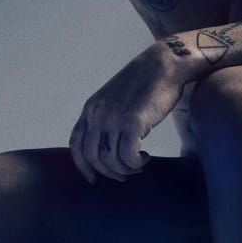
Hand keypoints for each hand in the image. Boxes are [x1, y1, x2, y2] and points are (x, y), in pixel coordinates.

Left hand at [68, 41, 192, 182]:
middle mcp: (98, 113)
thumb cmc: (146, 82)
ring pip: (110, 160)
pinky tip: (146, 157)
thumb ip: (107, 117)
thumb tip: (109, 145)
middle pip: (92, 157)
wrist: (165, 64)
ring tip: (139, 165)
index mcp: (91, 108)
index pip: (76, 144)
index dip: (83, 166)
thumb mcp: (116, 98)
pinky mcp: (133, 122)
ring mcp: (114, 118)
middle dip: (108, 172)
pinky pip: (128, 157)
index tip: (93, 178)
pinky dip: (136, 164)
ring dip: (125, 169)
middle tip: (124, 175)